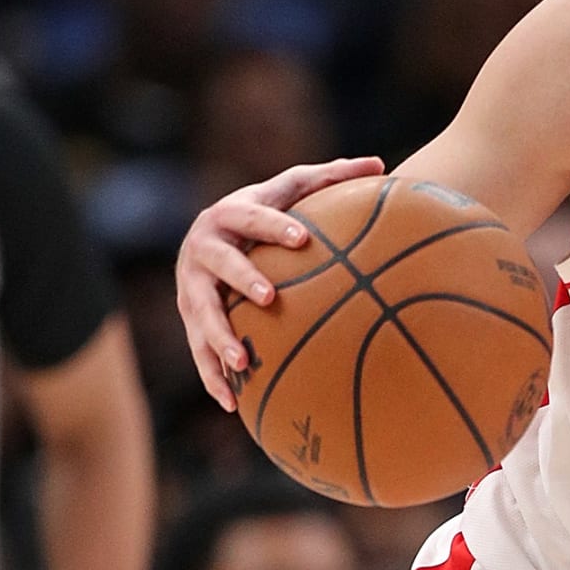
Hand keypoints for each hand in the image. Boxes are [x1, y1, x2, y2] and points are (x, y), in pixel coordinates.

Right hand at [176, 156, 384, 409]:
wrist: (210, 236)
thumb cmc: (264, 214)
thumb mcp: (290, 191)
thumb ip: (329, 177)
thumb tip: (380, 163)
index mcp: (229, 215)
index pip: (252, 217)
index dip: (275, 226)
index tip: (305, 239)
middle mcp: (203, 248)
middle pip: (220, 264)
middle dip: (242, 279)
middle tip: (270, 298)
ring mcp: (191, 286)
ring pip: (201, 313)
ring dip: (219, 337)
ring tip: (242, 362)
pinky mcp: (189, 319)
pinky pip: (197, 352)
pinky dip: (213, 378)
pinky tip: (233, 405)